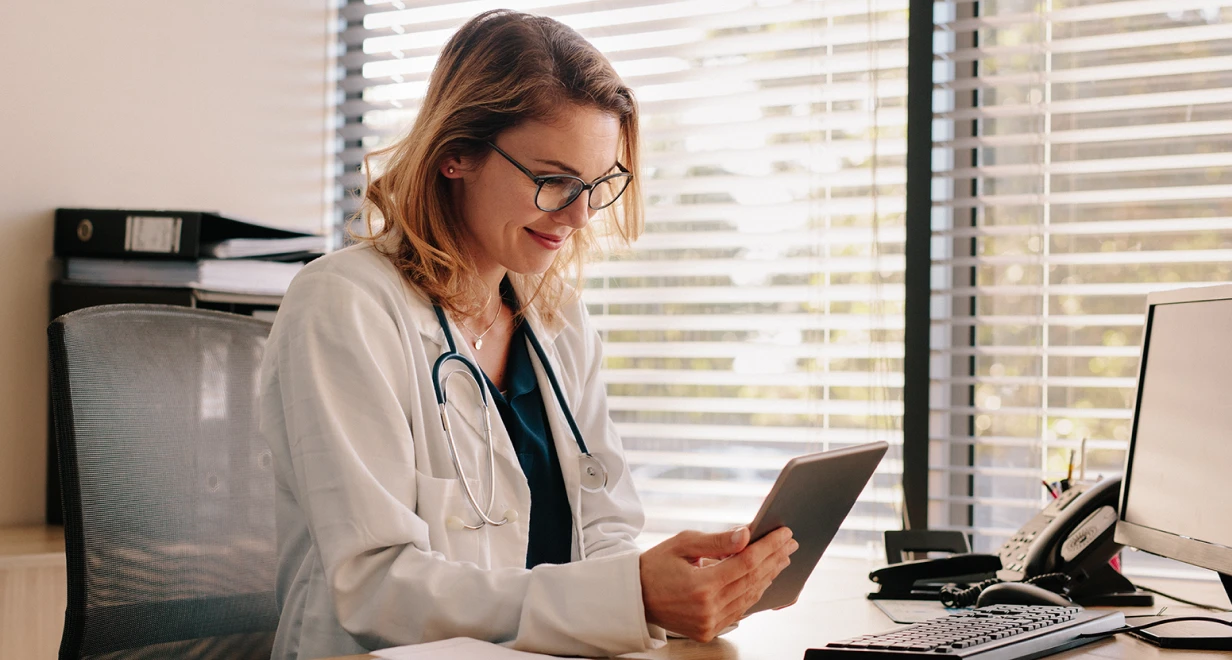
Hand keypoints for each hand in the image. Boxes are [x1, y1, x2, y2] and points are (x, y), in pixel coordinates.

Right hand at [639, 526, 797, 642]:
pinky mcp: (708, 630)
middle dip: (774, 559)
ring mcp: (709, 623)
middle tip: (789, 543)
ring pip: (750, 597)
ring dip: (768, 576)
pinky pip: (740, 611)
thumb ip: (717, 541)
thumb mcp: (683, 543)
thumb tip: (746, 534)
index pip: (746, 562)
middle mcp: (708, 608)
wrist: (635, 597)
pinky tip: (763, 579)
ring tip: (781, 559)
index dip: (768, 547)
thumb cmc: (656, 566)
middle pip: (753, 580)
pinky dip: (753, 593)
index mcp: (701, 585)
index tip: (784, 534)